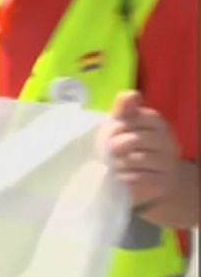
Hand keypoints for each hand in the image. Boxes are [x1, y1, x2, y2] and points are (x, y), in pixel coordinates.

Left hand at [100, 91, 181, 207]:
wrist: (147, 177)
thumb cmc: (130, 145)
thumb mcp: (123, 124)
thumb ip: (124, 108)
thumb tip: (131, 93)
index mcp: (157, 123)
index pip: (134, 118)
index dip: (117, 126)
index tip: (111, 131)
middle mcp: (167, 141)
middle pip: (134, 140)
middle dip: (115, 145)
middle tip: (109, 150)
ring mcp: (167, 163)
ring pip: (136, 160)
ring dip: (118, 163)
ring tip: (114, 163)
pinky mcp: (162, 182)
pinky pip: (138, 178)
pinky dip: (125, 177)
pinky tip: (121, 176)